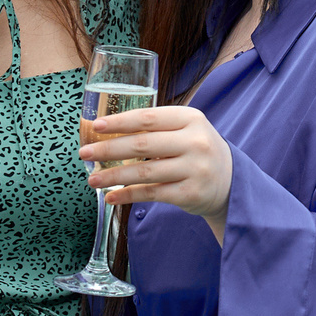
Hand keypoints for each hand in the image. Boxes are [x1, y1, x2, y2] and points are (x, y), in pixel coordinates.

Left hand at [79, 107, 234, 242]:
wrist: (232, 183)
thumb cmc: (197, 151)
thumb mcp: (187, 130)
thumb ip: (156, 127)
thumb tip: (106, 131)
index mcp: (191, 118)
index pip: (149, 118)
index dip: (120, 121)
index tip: (95, 126)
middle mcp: (195, 142)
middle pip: (143, 144)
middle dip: (109, 149)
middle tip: (84, 153)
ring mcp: (195, 169)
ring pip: (144, 172)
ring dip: (113, 176)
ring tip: (91, 179)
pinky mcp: (191, 194)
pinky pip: (152, 194)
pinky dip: (128, 196)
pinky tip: (111, 197)